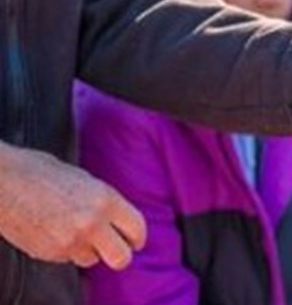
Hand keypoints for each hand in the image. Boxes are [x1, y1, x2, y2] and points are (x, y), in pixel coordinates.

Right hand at [0, 142, 145, 269]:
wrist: (2, 181)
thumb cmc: (41, 172)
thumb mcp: (84, 180)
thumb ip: (104, 202)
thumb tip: (118, 221)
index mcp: (105, 199)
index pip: (136, 229)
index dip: (137, 237)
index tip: (134, 241)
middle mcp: (92, 223)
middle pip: (121, 258)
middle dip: (120, 255)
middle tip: (115, 248)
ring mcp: (69, 240)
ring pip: (92, 260)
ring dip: (88, 251)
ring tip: (75, 231)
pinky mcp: (48, 252)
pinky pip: (67, 259)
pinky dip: (66, 250)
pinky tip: (54, 231)